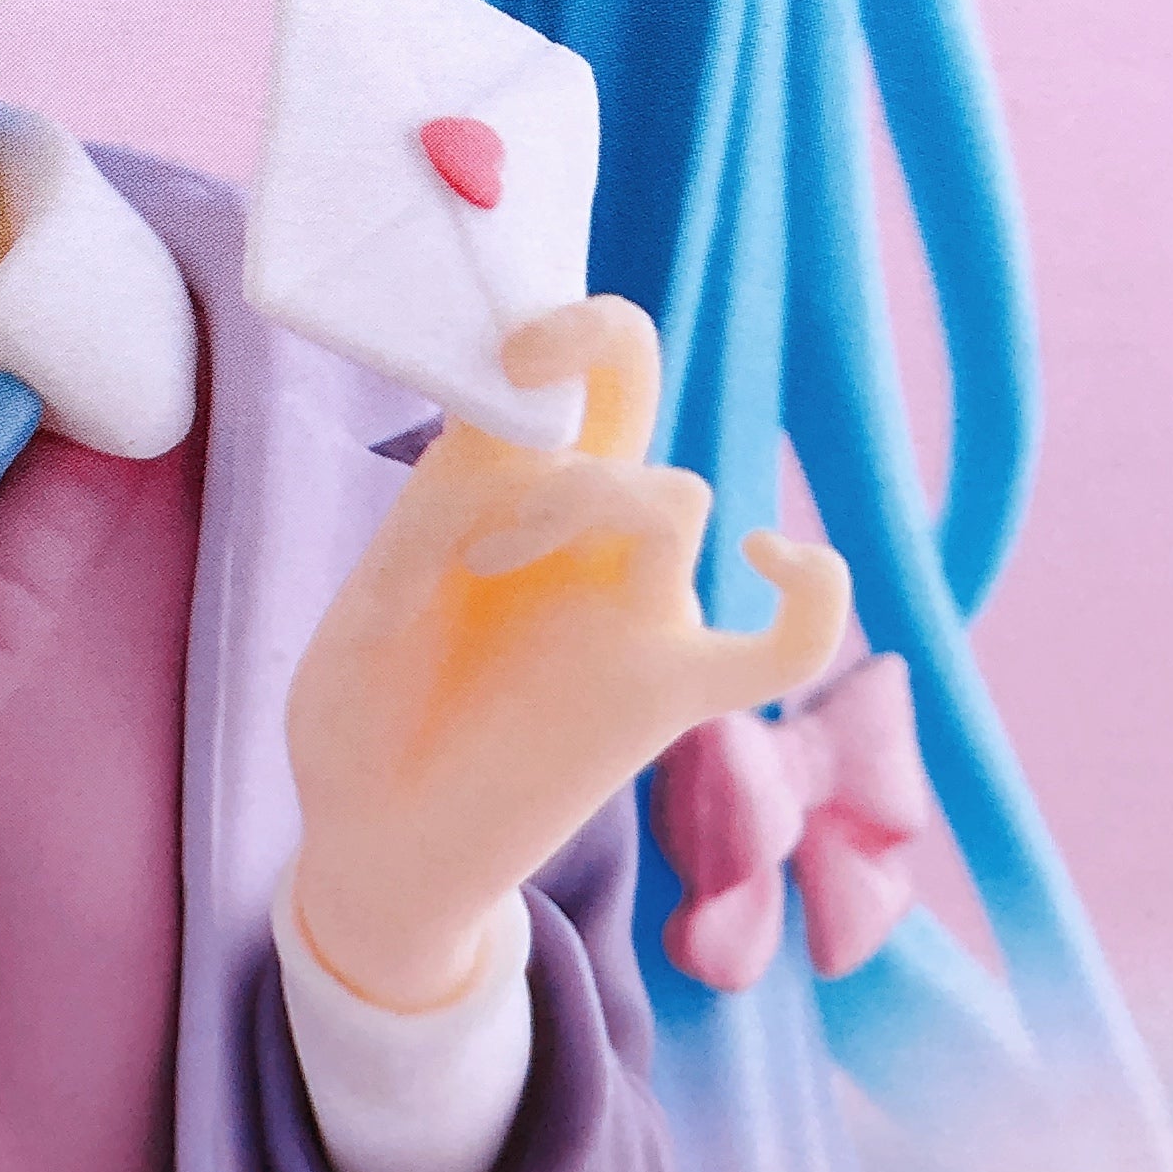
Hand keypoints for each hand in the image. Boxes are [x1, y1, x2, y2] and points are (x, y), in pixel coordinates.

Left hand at [287, 296, 847, 1010]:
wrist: (375, 840)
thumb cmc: (358, 716)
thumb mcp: (363, 615)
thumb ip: (422, 537)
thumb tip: (486, 471)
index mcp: (494, 487)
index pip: (550, 372)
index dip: (541, 331)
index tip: (502, 349)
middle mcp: (574, 529)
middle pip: (634, 388)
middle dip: (599, 340)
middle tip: (523, 360)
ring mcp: (630, 605)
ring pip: (671, 495)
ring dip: (583, 495)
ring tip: (485, 558)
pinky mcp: (669, 691)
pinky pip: (784, 645)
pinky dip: (814, 598)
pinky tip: (769, 558)